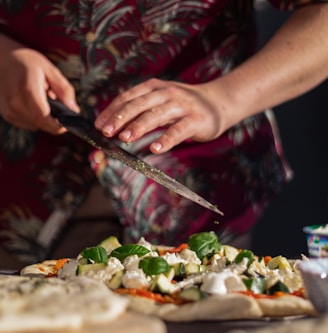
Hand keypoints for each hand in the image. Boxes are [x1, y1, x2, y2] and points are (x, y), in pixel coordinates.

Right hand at [0, 34, 78, 133]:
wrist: (2, 60)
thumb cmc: (26, 62)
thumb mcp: (50, 69)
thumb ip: (64, 90)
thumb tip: (74, 110)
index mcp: (27, 89)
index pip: (44, 118)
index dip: (58, 125)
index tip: (67, 124)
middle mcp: (15, 102)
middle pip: (42, 124)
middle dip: (53, 120)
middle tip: (54, 103)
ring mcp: (9, 110)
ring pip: (36, 126)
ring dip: (43, 118)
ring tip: (41, 100)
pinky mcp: (7, 115)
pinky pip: (28, 124)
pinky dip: (34, 117)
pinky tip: (32, 103)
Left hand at [95, 78, 226, 152]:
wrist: (219, 102)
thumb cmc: (184, 106)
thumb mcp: (162, 102)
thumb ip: (143, 111)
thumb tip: (116, 127)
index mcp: (155, 88)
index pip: (129, 97)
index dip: (112, 110)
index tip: (98, 125)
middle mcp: (167, 93)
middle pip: (139, 104)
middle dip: (120, 118)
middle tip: (106, 132)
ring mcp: (182, 105)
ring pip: (156, 115)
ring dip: (139, 127)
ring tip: (125, 139)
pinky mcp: (196, 120)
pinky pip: (178, 130)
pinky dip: (166, 139)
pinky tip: (155, 148)